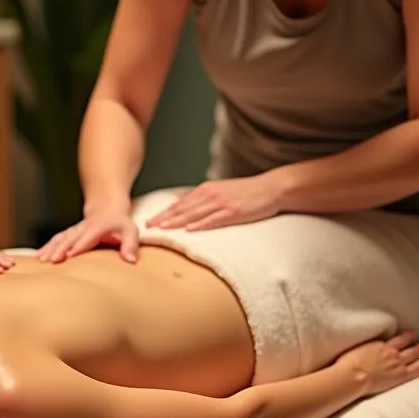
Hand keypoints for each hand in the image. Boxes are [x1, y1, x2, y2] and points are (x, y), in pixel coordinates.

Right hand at [37, 200, 138, 263]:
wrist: (106, 208)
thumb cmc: (120, 224)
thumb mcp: (130, 232)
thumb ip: (130, 245)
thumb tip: (131, 260)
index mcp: (97, 228)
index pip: (87, 238)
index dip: (78, 246)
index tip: (69, 256)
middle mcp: (83, 228)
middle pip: (69, 238)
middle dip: (60, 249)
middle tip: (52, 260)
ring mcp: (74, 230)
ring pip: (60, 238)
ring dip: (50, 248)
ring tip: (40, 259)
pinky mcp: (68, 234)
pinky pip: (55, 240)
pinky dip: (46, 247)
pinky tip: (37, 257)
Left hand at [144, 173, 282, 231]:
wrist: (270, 188)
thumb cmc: (246, 192)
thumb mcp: (220, 191)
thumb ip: (203, 199)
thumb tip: (184, 206)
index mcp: (206, 190)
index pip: (179, 203)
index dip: (163, 213)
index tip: (150, 221)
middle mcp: (210, 195)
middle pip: (182, 208)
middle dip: (164, 218)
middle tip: (149, 226)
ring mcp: (221, 203)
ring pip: (194, 214)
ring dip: (177, 222)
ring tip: (163, 229)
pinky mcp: (233, 211)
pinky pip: (214, 219)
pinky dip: (201, 224)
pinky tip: (190, 229)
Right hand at [335, 331, 418, 396]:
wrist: (353, 375)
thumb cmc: (348, 363)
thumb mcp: (356, 350)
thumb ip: (364, 347)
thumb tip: (363, 346)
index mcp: (379, 345)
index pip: (395, 339)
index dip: (403, 336)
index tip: (409, 333)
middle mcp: (391, 352)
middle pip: (405, 345)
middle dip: (412, 341)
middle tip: (418, 339)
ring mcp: (397, 363)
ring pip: (413, 354)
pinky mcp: (401, 375)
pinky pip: (417, 369)